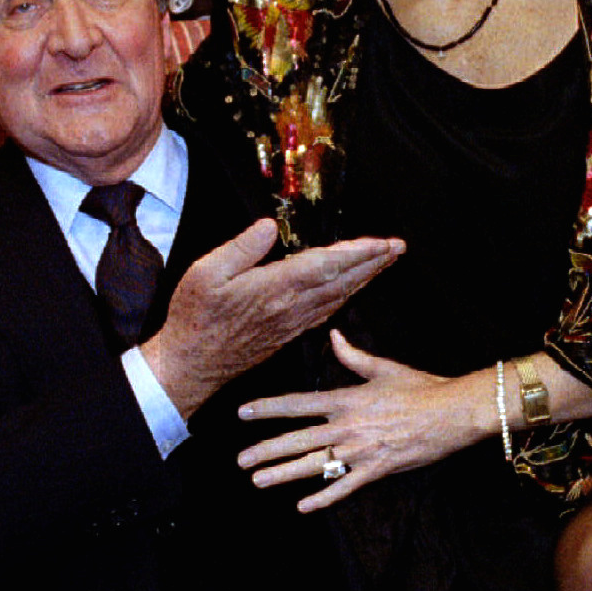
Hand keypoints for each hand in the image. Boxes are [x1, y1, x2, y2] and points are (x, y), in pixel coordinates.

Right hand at [140, 224, 403, 420]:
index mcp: (274, 288)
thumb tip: (270, 226)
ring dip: (365, 277)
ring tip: (384, 261)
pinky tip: (353, 289)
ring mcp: (292, 322)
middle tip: (398, 247)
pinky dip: (347, 295)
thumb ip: (241, 248)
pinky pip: (328, 310)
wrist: (192, 365)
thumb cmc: (195, 317)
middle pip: (342, 280)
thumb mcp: (206, 273)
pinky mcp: (288, 332)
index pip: (326, 265)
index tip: (382, 241)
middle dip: (373, 262)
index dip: (357, 252)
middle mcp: (291, 306)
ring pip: (339, 296)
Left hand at [236, 330, 479, 512]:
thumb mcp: (383, 367)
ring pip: (314, 465)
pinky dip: (323, 498)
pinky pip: (344, 487)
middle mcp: (347, 426)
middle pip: (298, 439)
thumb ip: (352, 355)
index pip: (297, 403)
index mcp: (345, 399)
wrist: (453, 412)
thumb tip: (333, 336)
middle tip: (240, 460)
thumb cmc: (420, 387)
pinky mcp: (376, 470)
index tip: (243, 412)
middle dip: (266, 450)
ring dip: (283, 474)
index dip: (268, 408)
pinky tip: (302, 506)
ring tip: (258, 481)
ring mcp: (360, 451)